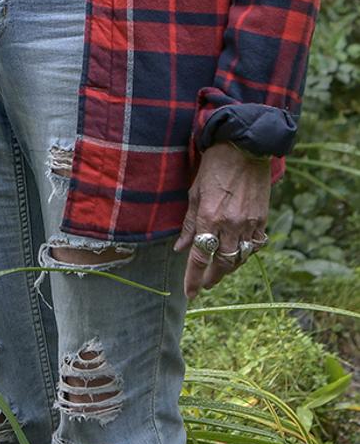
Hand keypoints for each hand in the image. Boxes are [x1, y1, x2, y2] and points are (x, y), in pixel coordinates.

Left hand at [174, 141, 273, 296]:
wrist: (244, 149)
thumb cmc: (213, 167)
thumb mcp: (193, 192)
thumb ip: (188, 223)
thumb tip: (181, 248)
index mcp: (209, 217)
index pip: (200, 257)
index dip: (194, 278)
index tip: (190, 293)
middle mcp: (231, 225)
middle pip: (223, 263)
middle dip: (212, 278)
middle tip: (203, 286)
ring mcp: (250, 223)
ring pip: (241, 258)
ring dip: (229, 269)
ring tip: (218, 273)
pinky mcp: (263, 219)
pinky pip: (255, 245)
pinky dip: (246, 254)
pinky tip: (237, 255)